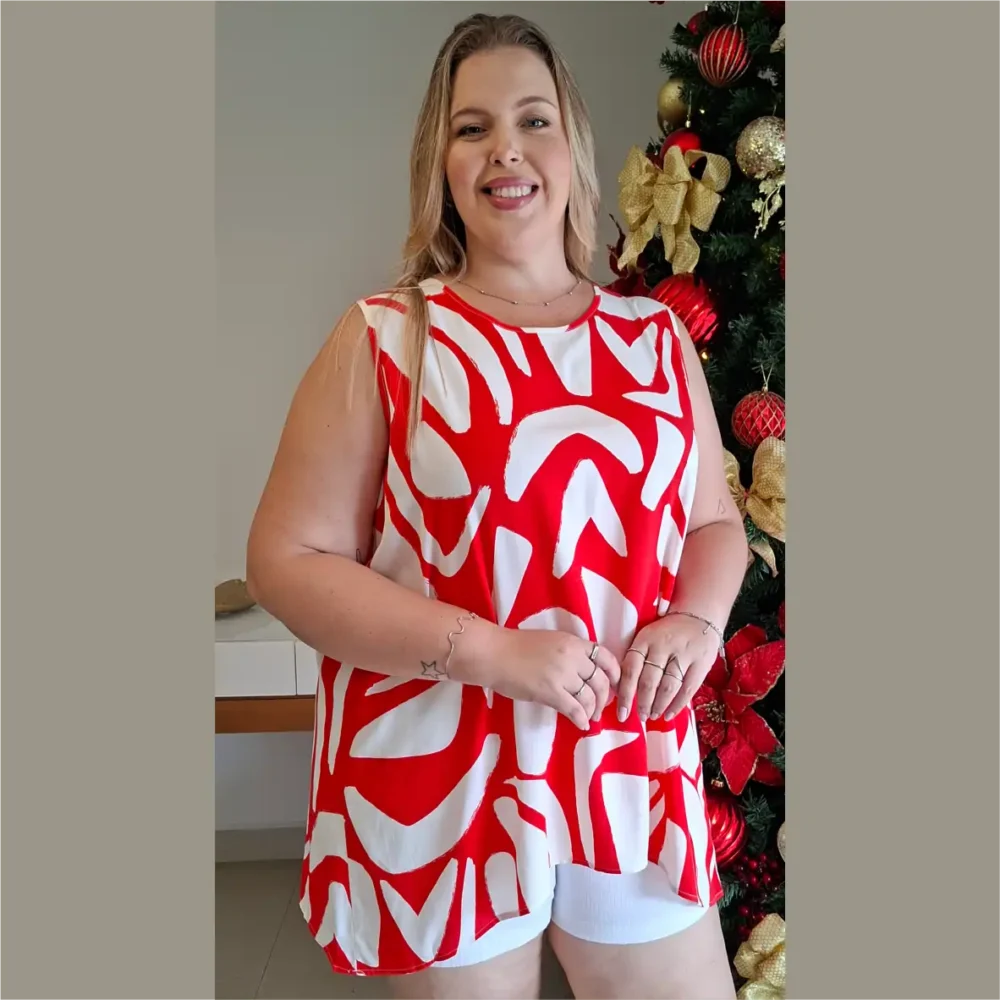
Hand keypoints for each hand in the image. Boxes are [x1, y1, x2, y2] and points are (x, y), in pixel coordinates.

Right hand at [479, 628, 621, 731]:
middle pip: (600, 681)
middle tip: (600, 707)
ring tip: (589, 718)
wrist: (494, 654)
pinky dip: (581, 719)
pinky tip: (581, 725)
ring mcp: (562, 675)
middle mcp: (572, 657)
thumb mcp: (550, 641)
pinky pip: (574, 709)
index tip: (615, 684)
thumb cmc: (516, 647)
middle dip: (604, 698)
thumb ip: (569, 653)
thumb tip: (584, 672)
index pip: (605, 657)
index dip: (615, 673)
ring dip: (593, 711)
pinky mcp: (550, 692)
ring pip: (589, 697)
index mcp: (573, 642)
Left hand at [616, 614, 721, 722]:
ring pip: (668, 687)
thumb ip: (637, 660)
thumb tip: (622, 692)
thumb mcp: (647, 639)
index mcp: (645, 640)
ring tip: (653, 715)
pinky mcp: (701, 662)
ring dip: (658, 706)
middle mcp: (663, 646)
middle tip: (640, 716)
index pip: (630, 670)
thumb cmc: (666, 634)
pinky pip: (688, 689)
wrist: (698, 616)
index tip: (621, 713)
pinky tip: (669, 714)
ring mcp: (683, 654)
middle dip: (643, 703)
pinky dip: (677, 705)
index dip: (625, 694)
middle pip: (649, 681)